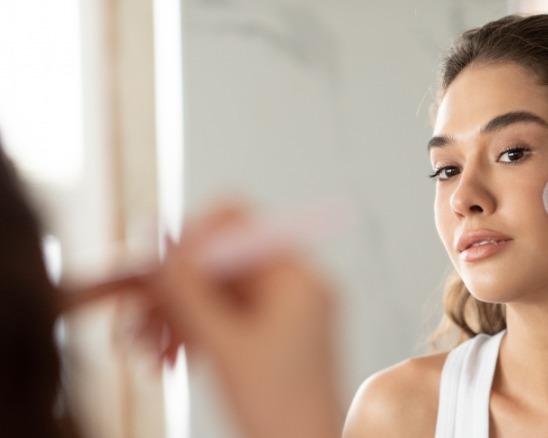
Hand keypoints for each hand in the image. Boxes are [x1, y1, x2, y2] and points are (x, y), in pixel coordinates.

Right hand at [153, 204, 341, 437]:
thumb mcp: (222, 346)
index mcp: (297, 278)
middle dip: (175, 292)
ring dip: (177, 318)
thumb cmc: (279, 411)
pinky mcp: (275, 336)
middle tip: (134, 320)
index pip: (237, 225)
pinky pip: (228, 319)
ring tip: (144, 352)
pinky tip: (165, 360)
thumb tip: (160, 241)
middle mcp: (296, 287)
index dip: (189, 239)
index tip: (153, 269)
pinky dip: (195, 335)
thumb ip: (188, 290)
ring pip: (218, 294)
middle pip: (222, 263)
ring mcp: (287, 312)